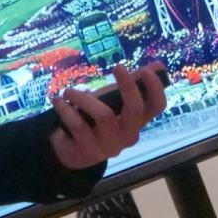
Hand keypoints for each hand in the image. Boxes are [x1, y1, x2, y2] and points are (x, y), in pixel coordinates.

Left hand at [48, 61, 167, 171]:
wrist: (72, 151)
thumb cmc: (95, 121)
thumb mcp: (113, 102)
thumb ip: (133, 85)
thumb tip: (159, 66)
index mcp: (136, 122)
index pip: (156, 107)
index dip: (156, 89)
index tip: (146, 71)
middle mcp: (126, 135)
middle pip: (135, 111)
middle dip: (129, 87)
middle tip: (118, 67)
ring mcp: (108, 145)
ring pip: (103, 114)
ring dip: (83, 97)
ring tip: (68, 91)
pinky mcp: (87, 151)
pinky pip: (78, 124)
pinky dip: (65, 109)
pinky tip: (57, 101)